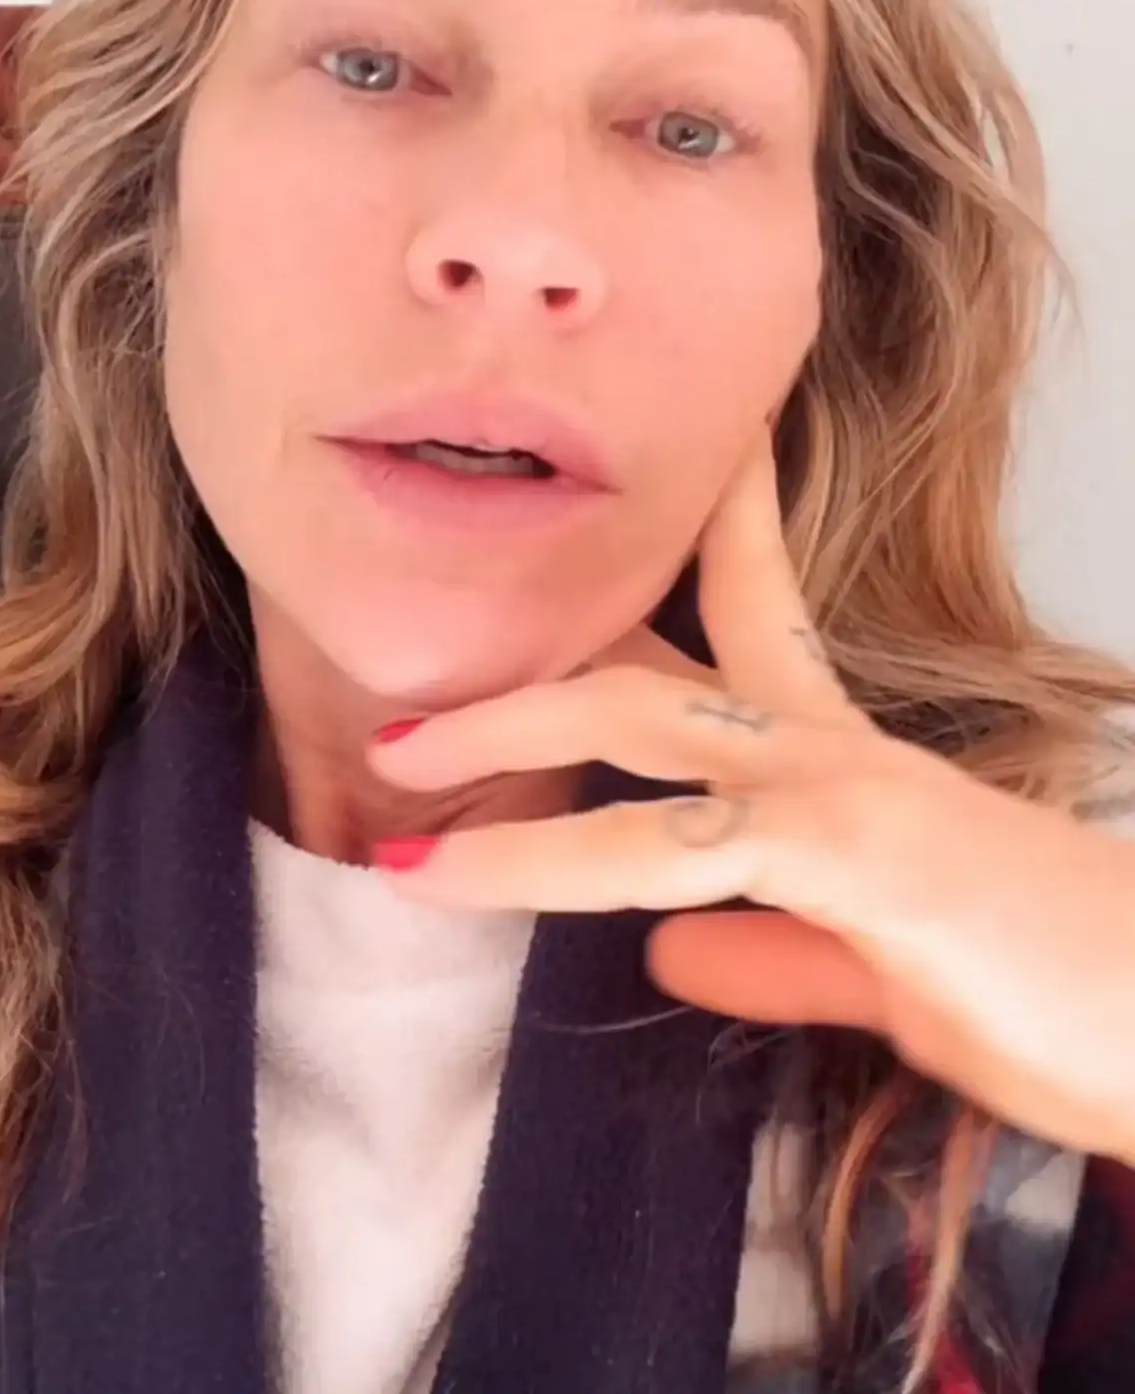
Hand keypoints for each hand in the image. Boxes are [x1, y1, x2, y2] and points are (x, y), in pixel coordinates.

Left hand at [369, 431, 1134, 1163]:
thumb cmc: (1052, 994)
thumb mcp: (878, 969)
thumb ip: (767, 950)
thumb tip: (661, 945)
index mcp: (843, 757)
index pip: (756, 602)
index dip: (709, 514)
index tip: (670, 443)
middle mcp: (832, 744)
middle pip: (652, 658)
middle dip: (525, 663)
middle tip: (411, 690)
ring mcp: (840, 785)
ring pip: (636, 722)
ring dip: (497, 740)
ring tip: (386, 763)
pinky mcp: (850, 852)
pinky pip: (664, 842)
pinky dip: (543, 859)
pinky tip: (450, 883)